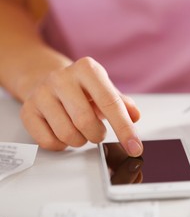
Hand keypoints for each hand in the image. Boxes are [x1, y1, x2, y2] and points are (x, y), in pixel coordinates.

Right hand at [20, 57, 142, 155]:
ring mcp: (41, 94)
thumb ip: (122, 103)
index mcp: (87, 69)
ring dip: (80, 140)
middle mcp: (62, 78)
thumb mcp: (106, 89)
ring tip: (81, 131)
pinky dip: (62, 145)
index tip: (135, 147)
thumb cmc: (82, 88)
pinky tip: (64, 133)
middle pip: (85, 121)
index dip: (125, 129)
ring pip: (67, 134)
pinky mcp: (27, 110)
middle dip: (97, 135)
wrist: (46, 78)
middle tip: (98, 132)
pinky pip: (48, 141)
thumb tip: (135, 116)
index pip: (110, 103)